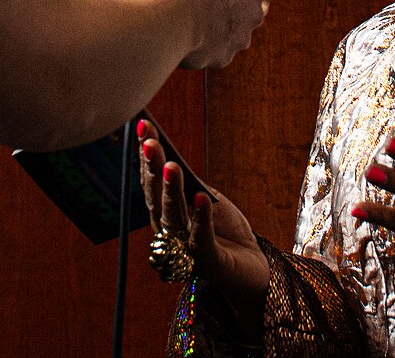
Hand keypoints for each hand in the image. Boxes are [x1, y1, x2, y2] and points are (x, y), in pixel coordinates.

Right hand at [139, 121, 269, 339]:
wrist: (251, 268)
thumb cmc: (224, 230)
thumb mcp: (205, 198)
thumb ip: (189, 183)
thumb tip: (169, 154)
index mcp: (165, 214)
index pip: (151, 182)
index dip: (146, 156)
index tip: (143, 126)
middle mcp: (169, 232)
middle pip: (156, 198)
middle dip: (152, 169)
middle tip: (149, 142)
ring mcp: (186, 250)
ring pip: (174, 217)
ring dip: (172, 191)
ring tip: (171, 167)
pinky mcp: (208, 263)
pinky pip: (202, 239)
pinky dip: (200, 218)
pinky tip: (201, 198)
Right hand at [158, 0, 266, 69]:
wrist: (178, 15)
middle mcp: (251, 17)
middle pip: (243, 12)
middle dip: (226, 8)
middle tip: (204, 2)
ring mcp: (237, 40)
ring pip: (229, 34)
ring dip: (214, 28)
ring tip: (192, 19)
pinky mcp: (221, 58)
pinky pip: (212, 52)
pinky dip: (202, 45)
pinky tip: (188, 34)